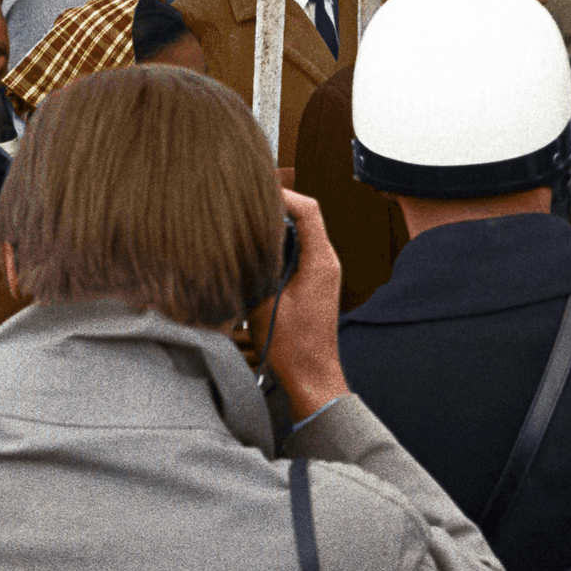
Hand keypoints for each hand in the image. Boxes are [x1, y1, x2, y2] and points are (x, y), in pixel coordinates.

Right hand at [244, 188, 349, 419]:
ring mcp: (322, 272)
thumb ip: (258, 265)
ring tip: (244, 227)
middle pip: (304, 217)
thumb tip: (244, 237)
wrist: (311, 378)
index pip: (308, 210)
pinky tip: (254, 254)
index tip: (255, 192)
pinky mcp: (314, 283)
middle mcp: (327, 262)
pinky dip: (278, 247)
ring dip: (274, 229)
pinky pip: (297, 252)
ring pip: (299, 234)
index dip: (283, 195)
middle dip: (274, 209)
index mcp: (321, 261)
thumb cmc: (292, 348)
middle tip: (243, 207)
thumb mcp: (264, 302)